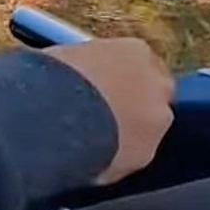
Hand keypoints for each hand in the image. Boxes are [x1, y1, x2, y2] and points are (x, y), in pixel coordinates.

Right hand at [44, 38, 174, 183]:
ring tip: (93, 142)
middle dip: (136, 105)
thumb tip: (71, 74)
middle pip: (154, 94)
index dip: (124, 78)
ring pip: (147, 128)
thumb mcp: (66, 58)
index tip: (108, 87)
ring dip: (127, 134)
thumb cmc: (53, 78)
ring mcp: (157, 119)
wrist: (55, 114)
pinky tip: (92, 158)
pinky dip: (117, 158)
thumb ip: (84, 65)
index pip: (141, 63)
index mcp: (135, 51)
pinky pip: (133, 156)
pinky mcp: (148, 153)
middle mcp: (156, 82)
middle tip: (105, 116)